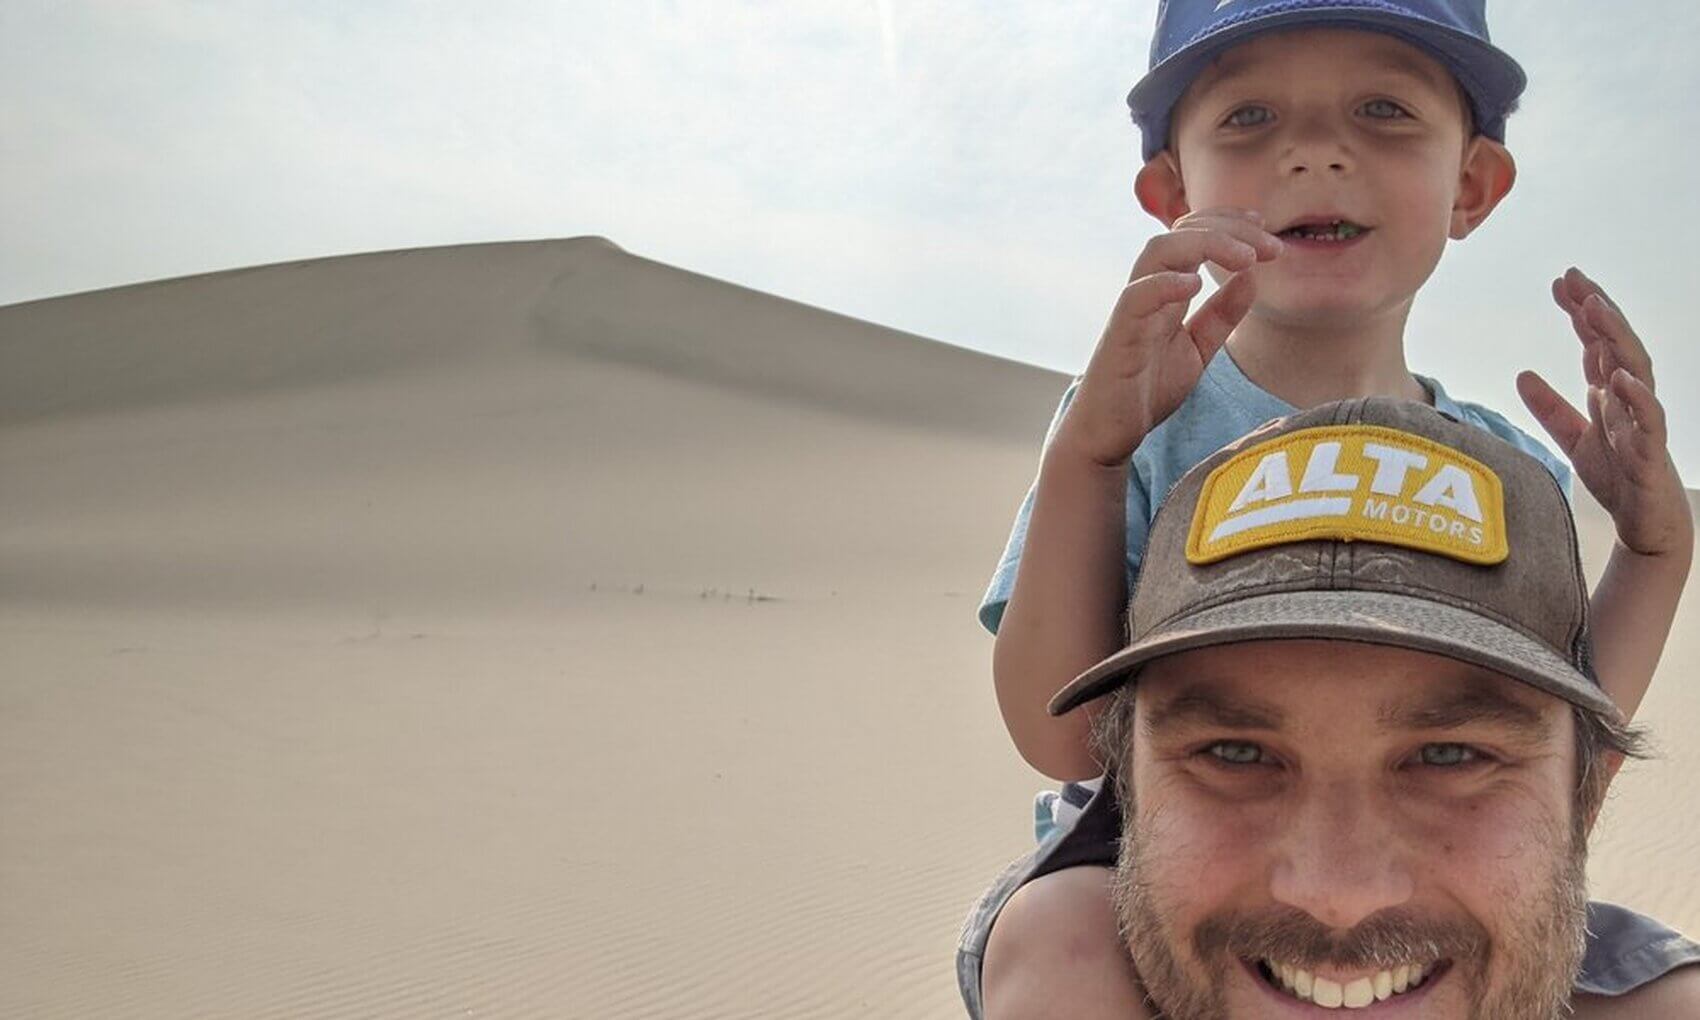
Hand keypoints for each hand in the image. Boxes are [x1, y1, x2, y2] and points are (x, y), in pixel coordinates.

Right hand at [1055, 207, 1282, 467]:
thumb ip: (1220, 316)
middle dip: (1228, 229)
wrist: (1108, 433)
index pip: (1193, 235)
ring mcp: (1131, 312)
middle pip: (1179, 232)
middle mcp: (1147, 292)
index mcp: (1166, 292)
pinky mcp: (1119, 338)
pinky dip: (1164, 284)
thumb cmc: (1145, 390)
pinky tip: (1195, 284)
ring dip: (1205, 244)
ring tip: (1246, 257)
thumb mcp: (1197, 349)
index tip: (1267, 231)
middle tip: (1270, 246)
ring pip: (1157, 252)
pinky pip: (1135, 298)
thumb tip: (1252, 278)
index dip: (1230, 224)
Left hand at [1517, 267, 1691, 557]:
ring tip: (1595, 308)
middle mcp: (1630, 399)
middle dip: (1597, 311)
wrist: (1645, 522)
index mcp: (1611, 393)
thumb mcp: (1573, 439)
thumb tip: (1522, 374)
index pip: (1596, 343)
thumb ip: (1551, 408)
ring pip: (1635, 371)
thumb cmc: (1618, 476)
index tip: (1560, 282)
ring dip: (1616, 339)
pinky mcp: (1651, 452)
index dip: (1580, 312)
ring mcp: (1644, 422)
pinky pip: (1649, 419)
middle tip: (1576, 279)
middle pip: (1616, 346)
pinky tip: (1618, 376)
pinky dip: (1636, 396)